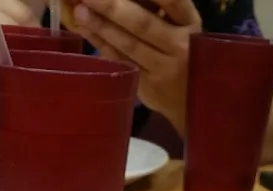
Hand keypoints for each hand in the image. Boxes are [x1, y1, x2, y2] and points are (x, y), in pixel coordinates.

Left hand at [72, 0, 200, 134]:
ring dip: (102, 27)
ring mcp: (163, 68)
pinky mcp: (147, 86)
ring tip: (79, 11)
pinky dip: (102, 44)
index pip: (172, 0)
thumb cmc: (182, 51)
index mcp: (189, 22)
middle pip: (143, 24)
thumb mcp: (180, 25)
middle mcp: (179, 45)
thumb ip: (158, 8)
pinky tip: (86, 30)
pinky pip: (121, 61)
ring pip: (129, 45)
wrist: (192, 99)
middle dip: (113, 6)